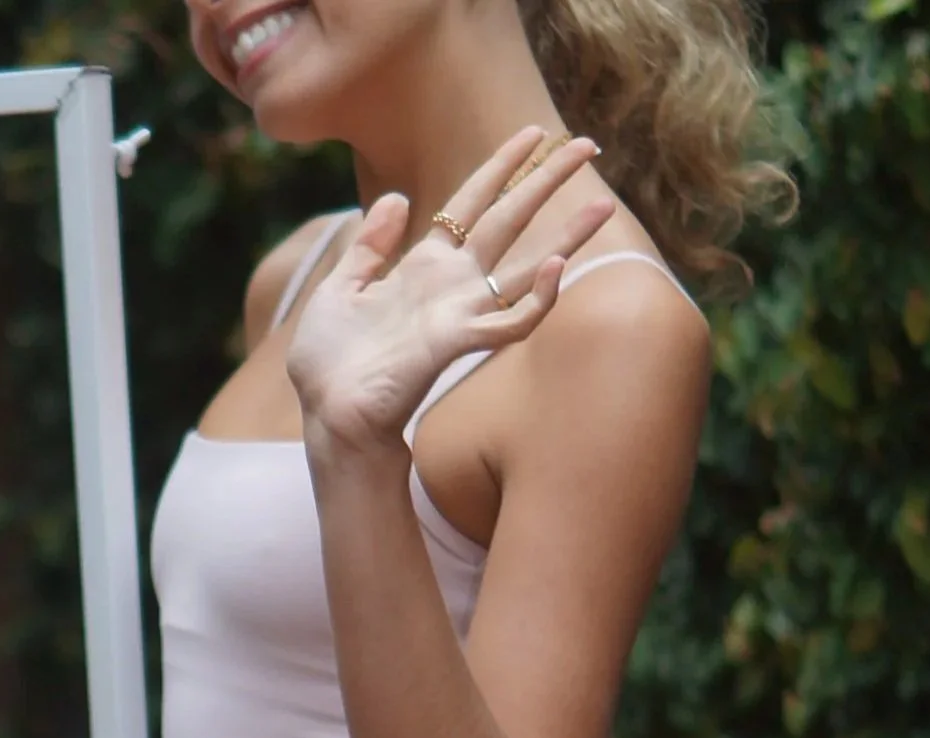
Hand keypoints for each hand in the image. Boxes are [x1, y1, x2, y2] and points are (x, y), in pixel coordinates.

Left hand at [285, 127, 615, 460]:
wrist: (326, 411)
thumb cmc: (329, 361)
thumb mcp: (341, 288)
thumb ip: (370, 246)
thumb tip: (396, 197)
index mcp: (422, 266)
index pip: (470, 203)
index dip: (500, 167)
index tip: (533, 134)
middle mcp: (450, 284)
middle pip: (509, 221)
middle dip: (545, 182)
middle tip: (587, 144)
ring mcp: (459, 313)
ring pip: (525, 268)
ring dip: (567, 238)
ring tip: (603, 205)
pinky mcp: (458, 343)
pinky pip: (511, 321)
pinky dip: (537, 297)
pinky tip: (555, 267)